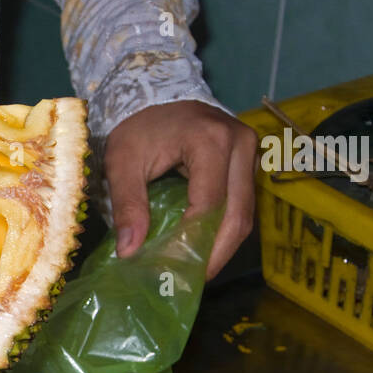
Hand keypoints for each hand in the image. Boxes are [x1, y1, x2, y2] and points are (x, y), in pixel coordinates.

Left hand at [103, 100, 258, 278]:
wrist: (154, 92)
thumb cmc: (137, 126)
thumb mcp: (122, 163)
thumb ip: (127, 206)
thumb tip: (130, 252)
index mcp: (210, 140)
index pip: (210, 204)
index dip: (195, 242)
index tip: (176, 272)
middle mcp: (240, 144)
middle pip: (239, 214)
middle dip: (216, 253)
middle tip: (191, 281)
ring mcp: (249, 151)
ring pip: (246, 213)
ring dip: (222, 245)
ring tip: (196, 270)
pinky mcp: (247, 161)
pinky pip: (242, 204)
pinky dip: (224, 230)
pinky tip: (203, 248)